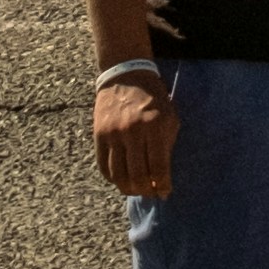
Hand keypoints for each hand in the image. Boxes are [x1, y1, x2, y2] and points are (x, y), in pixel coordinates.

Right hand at [94, 77, 176, 198]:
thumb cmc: (154, 97)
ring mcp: (113, 134)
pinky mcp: (99, 135)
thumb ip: (167, 146)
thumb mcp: (169, 116)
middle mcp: (133, 131)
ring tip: (136, 190)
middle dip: (146, 191)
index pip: (159, 167)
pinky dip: (112, 179)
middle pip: (137, 176)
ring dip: (128, 189)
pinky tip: (121, 179)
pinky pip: (103, 166)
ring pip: (118, 175)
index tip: (165, 192)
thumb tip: (163, 178)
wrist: (126, 75)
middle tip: (151, 193)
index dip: (162, 185)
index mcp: (155, 126)